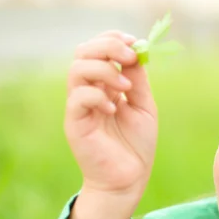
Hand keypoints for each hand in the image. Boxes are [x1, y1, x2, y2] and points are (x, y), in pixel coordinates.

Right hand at [64, 30, 157, 197]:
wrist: (128, 179)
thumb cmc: (136, 146)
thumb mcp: (144, 107)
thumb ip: (139, 80)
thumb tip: (137, 51)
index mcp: (105, 84)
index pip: (98, 49)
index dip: (114, 40)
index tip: (134, 42)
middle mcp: (89, 91)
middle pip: (84, 52)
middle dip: (108, 47)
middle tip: (129, 56)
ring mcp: (80, 106)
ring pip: (77, 70)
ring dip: (104, 70)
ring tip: (126, 87)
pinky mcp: (75, 123)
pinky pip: (78, 97)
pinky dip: (97, 96)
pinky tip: (114, 108)